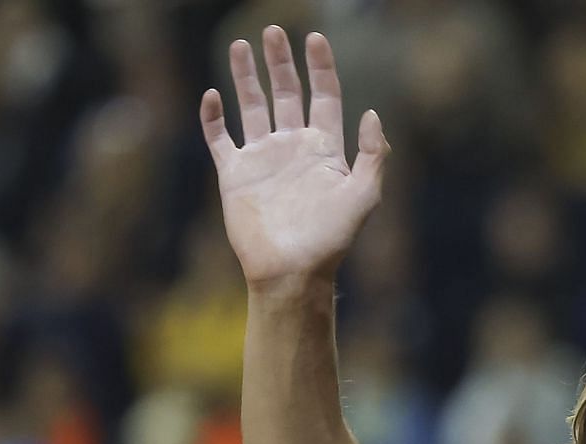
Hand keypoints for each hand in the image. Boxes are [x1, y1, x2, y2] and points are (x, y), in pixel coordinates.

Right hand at [198, 26, 388, 292]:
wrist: (291, 271)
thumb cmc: (330, 239)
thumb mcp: (364, 196)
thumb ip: (373, 154)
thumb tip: (371, 112)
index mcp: (324, 149)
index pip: (324, 96)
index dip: (321, 67)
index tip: (316, 37)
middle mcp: (292, 147)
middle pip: (286, 93)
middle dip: (280, 62)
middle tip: (273, 31)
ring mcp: (262, 159)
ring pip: (252, 106)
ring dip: (245, 77)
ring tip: (240, 45)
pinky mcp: (234, 174)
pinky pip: (219, 138)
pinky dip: (213, 117)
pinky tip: (212, 95)